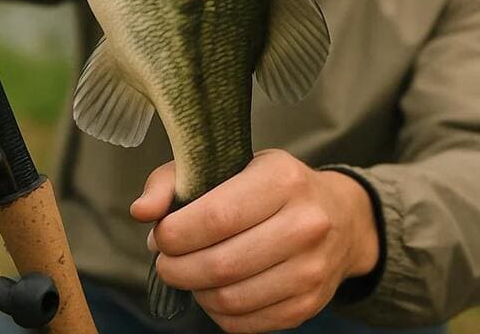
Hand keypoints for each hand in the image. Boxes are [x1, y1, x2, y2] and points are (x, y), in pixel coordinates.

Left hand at [130, 149, 378, 333]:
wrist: (339, 215)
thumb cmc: (268, 184)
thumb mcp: (227, 162)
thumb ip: (174, 180)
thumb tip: (141, 212)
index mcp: (282, 179)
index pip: (217, 216)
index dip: (176, 233)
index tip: (161, 235)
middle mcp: (305, 224)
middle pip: (221, 263)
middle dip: (177, 267)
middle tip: (165, 260)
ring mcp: (312, 269)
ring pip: (231, 298)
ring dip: (195, 291)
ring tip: (188, 273)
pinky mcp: (310, 304)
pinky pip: (246, 323)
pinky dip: (217, 312)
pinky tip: (213, 290)